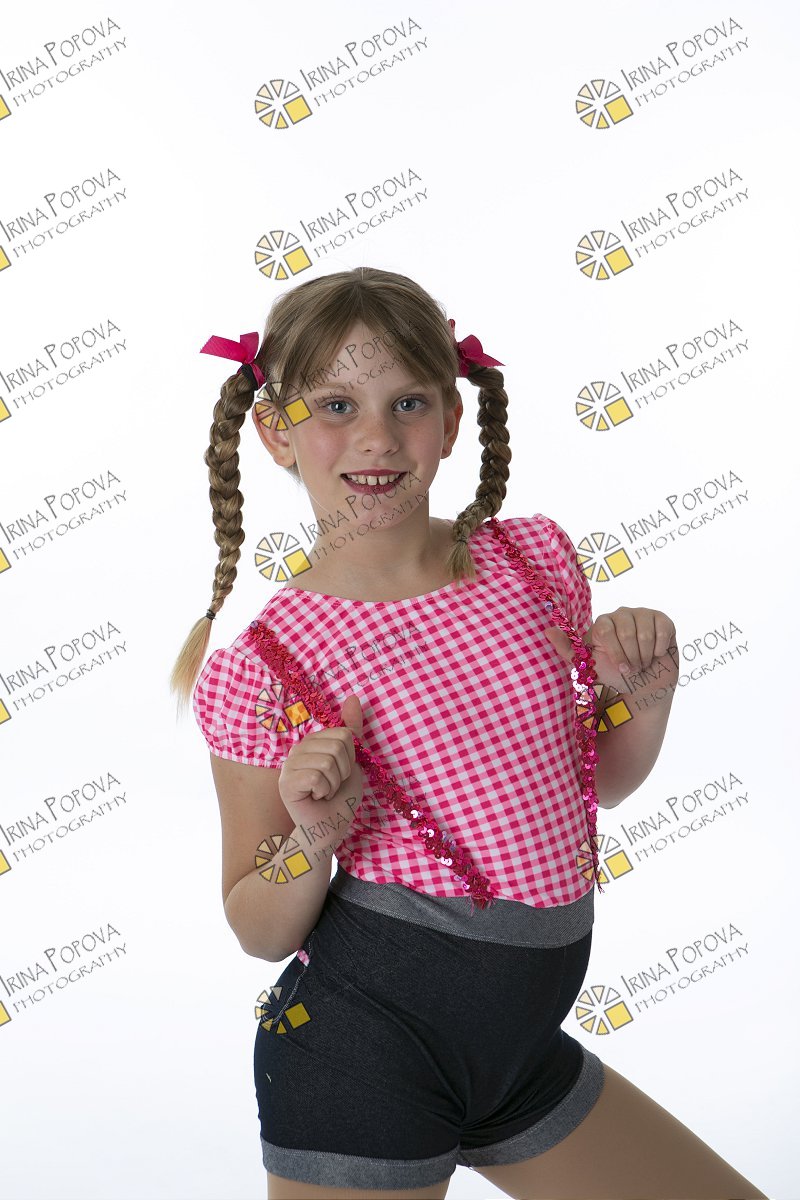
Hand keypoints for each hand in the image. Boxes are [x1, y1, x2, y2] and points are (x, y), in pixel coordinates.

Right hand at [278, 695, 364, 843]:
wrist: (328, 829)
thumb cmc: (339, 799)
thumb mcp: (352, 762)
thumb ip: (352, 730)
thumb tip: (353, 697)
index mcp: (314, 741)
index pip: (344, 735)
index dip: (350, 759)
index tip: (341, 774)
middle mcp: (299, 749)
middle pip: (338, 747)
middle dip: (343, 772)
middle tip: (331, 786)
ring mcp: (289, 765)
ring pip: (328, 762)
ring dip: (334, 784)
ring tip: (323, 793)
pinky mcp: (285, 783)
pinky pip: (317, 777)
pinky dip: (324, 792)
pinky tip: (314, 799)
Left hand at [543, 607, 677, 691]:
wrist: (644, 686)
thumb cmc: (615, 675)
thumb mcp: (588, 666)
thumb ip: (567, 649)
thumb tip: (547, 631)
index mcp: (602, 623)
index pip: (606, 631)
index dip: (617, 653)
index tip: (621, 669)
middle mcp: (621, 614)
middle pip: (627, 633)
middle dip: (632, 658)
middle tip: (633, 668)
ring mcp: (642, 614)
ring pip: (645, 633)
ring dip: (645, 656)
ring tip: (643, 663)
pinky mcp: (662, 619)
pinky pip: (662, 629)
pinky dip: (659, 648)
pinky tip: (656, 654)